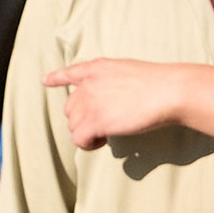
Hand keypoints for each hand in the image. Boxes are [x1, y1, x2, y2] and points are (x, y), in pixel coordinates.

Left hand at [43, 55, 190, 150]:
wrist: (167, 91)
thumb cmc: (158, 83)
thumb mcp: (128, 70)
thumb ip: (112, 81)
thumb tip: (111, 100)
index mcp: (97, 68)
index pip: (70, 73)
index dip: (57, 78)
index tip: (46, 81)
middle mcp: (88, 84)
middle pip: (71, 107)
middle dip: (84, 117)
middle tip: (104, 124)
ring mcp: (89, 102)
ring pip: (73, 124)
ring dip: (87, 132)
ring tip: (107, 133)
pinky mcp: (95, 121)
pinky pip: (79, 139)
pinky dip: (88, 144)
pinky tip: (103, 141)